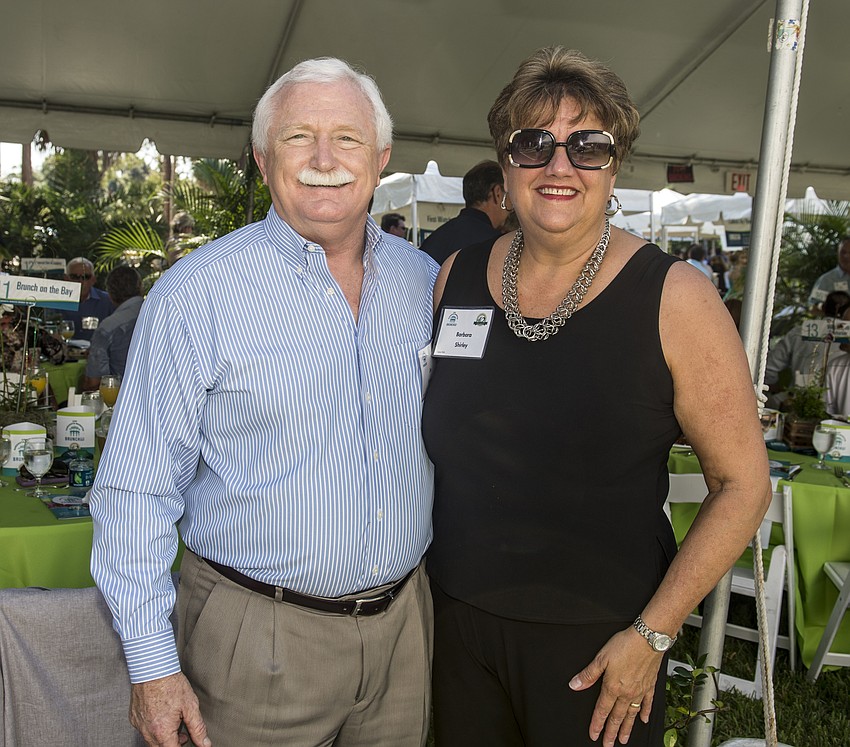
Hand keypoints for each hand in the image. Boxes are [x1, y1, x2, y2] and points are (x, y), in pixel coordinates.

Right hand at [130, 672, 210, 746]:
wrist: (153, 668)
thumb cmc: (171, 684)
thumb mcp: (190, 706)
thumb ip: (198, 728)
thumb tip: (205, 744)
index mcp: (162, 731)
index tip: (187, 741)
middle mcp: (147, 731)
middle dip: (173, 743)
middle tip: (183, 733)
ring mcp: (139, 725)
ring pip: (151, 740)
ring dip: (163, 737)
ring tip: (174, 722)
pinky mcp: (134, 717)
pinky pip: (144, 729)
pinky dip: (153, 728)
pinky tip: (162, 715)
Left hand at [569, 628, 662, 745]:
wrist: (649, 639)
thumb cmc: (625, 645)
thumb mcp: (601, 658)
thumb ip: (588, 674)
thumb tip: (575, 685)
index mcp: (613, 687)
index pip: (602, 710)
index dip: (597, 724)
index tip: (594, 734)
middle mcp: (627, 693)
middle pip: (617, 717)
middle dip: (611, 732)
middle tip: (608, 744)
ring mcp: (640, 691)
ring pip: (632, 715)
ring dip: (627, 728)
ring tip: (623, 739)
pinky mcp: (650, 685)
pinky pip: (647, 704)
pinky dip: (645, 712)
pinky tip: (643, 719)